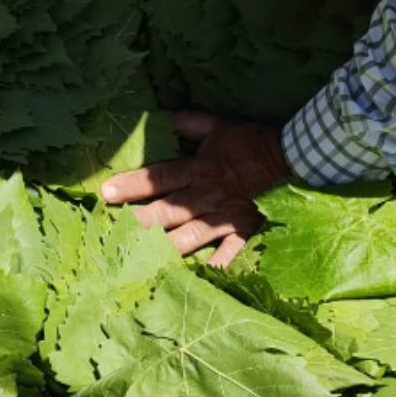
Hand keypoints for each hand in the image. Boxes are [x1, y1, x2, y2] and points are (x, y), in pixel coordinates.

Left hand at [101, 112, 290, 267]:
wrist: (290, 156)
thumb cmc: (248, 140)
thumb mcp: (215, 125)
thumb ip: (185, 122)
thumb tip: (156, 116)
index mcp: (198, 169)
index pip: (159, 177)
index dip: (132, 184)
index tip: (105, 192)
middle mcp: (206, 196)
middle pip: (168, 212)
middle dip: (140, 223)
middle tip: (112, 235)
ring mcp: (224, 218)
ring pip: (190, 237)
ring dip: (165, 249)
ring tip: (141, 262)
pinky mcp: (242, 231)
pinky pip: (228, 254)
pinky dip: (214, 268)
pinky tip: (195, 280)